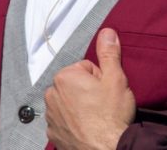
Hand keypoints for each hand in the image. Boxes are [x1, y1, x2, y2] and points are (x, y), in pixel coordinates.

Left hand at [45, 28, 135, 149]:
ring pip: (69, 103)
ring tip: (97, 117)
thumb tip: (107, 32)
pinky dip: (74, 123)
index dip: (100, 78)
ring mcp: (51, 117)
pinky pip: (64, 121)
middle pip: (75, 84)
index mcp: (65, 77)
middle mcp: (52, 95)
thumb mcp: (116, 78)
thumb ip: (109, 53)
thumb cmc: (111, 115)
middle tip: (104, 104)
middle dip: (88, 91)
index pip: (85, 68)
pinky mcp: (54, 134)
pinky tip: (88, 128)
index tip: (106, 91)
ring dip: (81, 107)